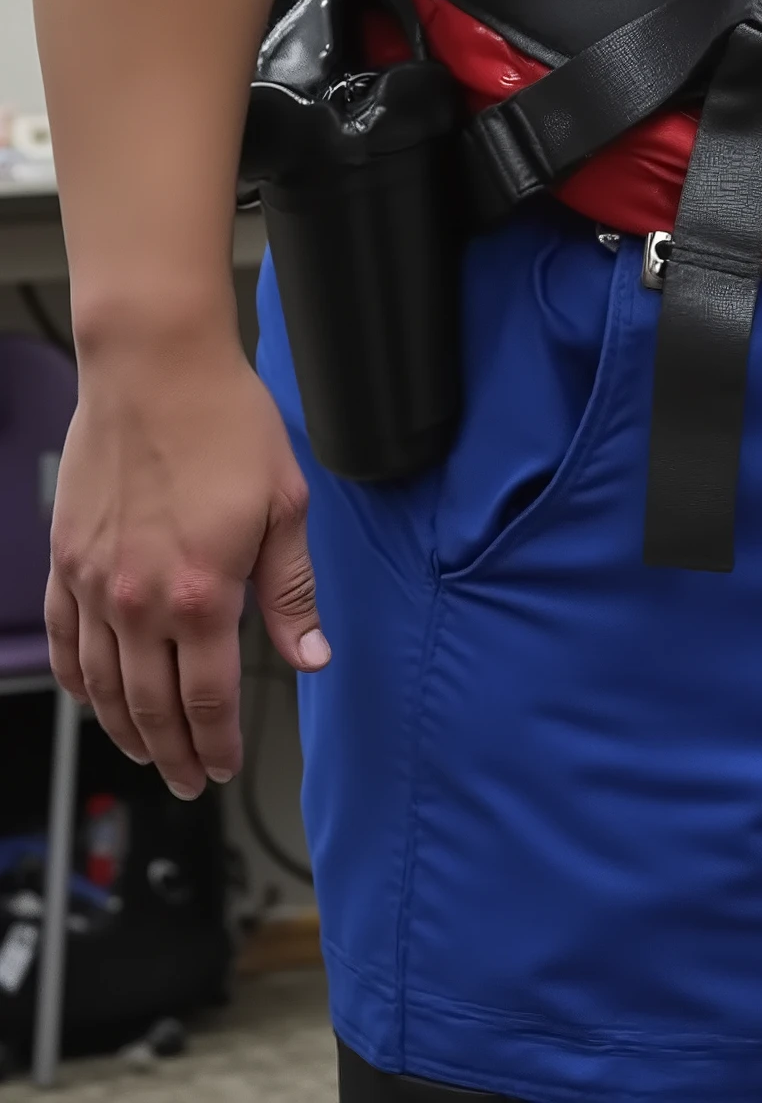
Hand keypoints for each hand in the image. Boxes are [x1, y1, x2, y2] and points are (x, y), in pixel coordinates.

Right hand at [47, 327, 326, 797]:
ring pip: (101, 687)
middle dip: (173, 755)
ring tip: (145, 752)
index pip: (208, 700)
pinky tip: (91, 698)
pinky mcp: (67, 561)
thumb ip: (291, 591)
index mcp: (203, 593)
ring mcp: (95, 584)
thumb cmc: (226, 423)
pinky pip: (63, 642)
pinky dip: (76, 681)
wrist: (155, 368)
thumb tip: (310, 656)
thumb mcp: (285, 504)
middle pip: (152, 707)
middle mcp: (140, 601)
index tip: (224, 768)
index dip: (217, 746)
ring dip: (124, 730)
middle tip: (188, 781)